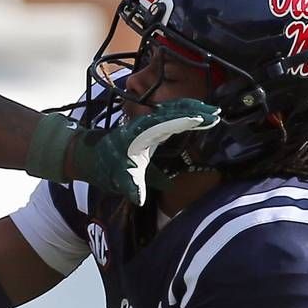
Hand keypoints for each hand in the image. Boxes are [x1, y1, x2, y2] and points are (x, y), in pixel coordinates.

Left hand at [69, 99, 219, 204]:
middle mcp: (145, 123)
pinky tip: (195, 113)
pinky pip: (169, 114)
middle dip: (195, 110)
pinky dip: (184, 111)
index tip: (203, 117)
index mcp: (141, 133)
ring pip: (172, 109)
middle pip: (173, 111)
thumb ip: (131, 187)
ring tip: (211, 111)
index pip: (167, 122)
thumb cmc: (107, 166)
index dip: (186, 119)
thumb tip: (139, 199)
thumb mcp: (120, 179)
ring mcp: (147, 122)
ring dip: (192, 108)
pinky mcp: (149, 125)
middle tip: (216, 112)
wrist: (92, 156)